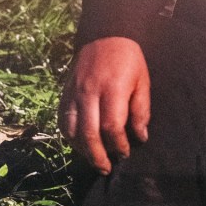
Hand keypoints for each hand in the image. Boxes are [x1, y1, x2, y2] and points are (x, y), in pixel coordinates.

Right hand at [58, 37, 150, 174]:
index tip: (125, 154)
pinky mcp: (64, 93)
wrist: (105, 36)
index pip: (112, 126)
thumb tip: (140, 137)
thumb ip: (141, 110)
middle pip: (89, 133)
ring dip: (81, 150)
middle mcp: (89, 93)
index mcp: (113, 89)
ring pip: (71, 130)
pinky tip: (79, 145)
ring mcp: (73, 93)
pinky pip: (62, 120)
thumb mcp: (143, 81)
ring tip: (94, 160)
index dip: (118, 145)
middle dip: (98, 155)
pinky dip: (69, 137)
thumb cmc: (130, 60)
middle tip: (106, 169)